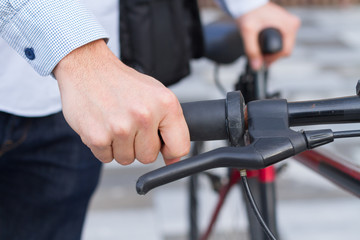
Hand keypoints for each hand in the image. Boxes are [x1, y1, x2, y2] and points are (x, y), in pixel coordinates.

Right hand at [53, 40, 189, 164]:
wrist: (87, 68)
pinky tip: (103, 125)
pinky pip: (106, 158)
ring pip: (127, 159)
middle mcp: (144, 115)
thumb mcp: (156, 95)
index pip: (179, 147)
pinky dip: (103, 146)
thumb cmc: (122, 82)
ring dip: (120, 146)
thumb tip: (174, 159)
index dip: (169, 150)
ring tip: (115, 122)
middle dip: (139, 146)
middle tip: (130, 124)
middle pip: (149, 157)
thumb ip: (170, 126)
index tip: (161, 145)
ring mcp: (120, 127)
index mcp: (166, 104)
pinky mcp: (97, 137)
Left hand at [236, 2, 300, 69]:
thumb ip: (252, 50)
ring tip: (259, 49)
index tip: (261, 59)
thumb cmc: (249, 12)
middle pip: (285, 49)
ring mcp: (290, 24)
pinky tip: (263, 44)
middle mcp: (292, 24)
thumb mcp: (248, 32)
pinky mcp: (285, 24)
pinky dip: (273, 44)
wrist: (247, 2)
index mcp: (289, 25)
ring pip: (284, 46)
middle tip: (258, 56)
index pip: (285, 51)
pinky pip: (282, 40)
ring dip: (272, 50)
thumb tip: (256, 67)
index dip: (272, 58)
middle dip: (272, 55)